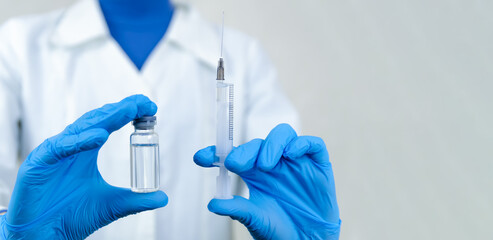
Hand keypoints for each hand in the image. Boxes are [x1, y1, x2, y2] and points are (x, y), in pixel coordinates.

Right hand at [0, 95, 167, 239]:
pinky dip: (80, 141)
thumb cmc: (71, 215)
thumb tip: (163, 198)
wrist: (43, 234)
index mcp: (87, 150)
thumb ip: (135, 200)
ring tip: (128, 111)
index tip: (150, 107)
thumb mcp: (111, 206)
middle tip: (143, 103)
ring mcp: (55, 153)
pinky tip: (100, 136)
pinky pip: (61, 147)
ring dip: (105, 119)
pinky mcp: (39, 163)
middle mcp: (72, 146)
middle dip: (121, 110)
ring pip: (80, 129)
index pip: (109, 123)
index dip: (128, 113)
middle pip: (97, 120)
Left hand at [194, 124, 339, 239]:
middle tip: (235, 164)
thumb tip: (213, 203)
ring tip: (264, 165)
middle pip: (257, 143)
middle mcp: (273, 163)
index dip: (217, 153)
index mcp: (255, 173)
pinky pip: (313, 144)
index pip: (234, 155)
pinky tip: (291, 154)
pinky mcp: (318, 166)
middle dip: (244, 151)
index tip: (200, 158)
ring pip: (283, 135)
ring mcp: (296, 162)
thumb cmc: (280, 231)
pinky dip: (302, 144)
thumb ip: (237, 209)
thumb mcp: (255, 220)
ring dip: (272, 144)